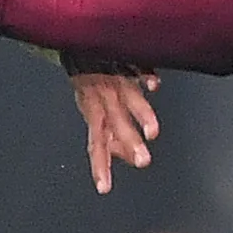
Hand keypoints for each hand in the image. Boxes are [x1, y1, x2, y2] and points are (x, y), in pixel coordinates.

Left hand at [72, 69, 158, 193]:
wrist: (79, 45)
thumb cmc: (89, 82)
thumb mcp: (91, 110)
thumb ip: (106, 133)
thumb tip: (117, 155)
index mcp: (94, 113)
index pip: (96, 144)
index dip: (100, 165)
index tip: (104, 187)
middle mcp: (104, 99)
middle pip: (117, 124)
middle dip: (130, 142)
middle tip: (144, 161)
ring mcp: (116, 81)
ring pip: (128, 99)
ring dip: (141, 115)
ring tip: (153, 132)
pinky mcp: (126, 61)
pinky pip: (137, 68)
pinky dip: (144, 76)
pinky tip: (152, 85)